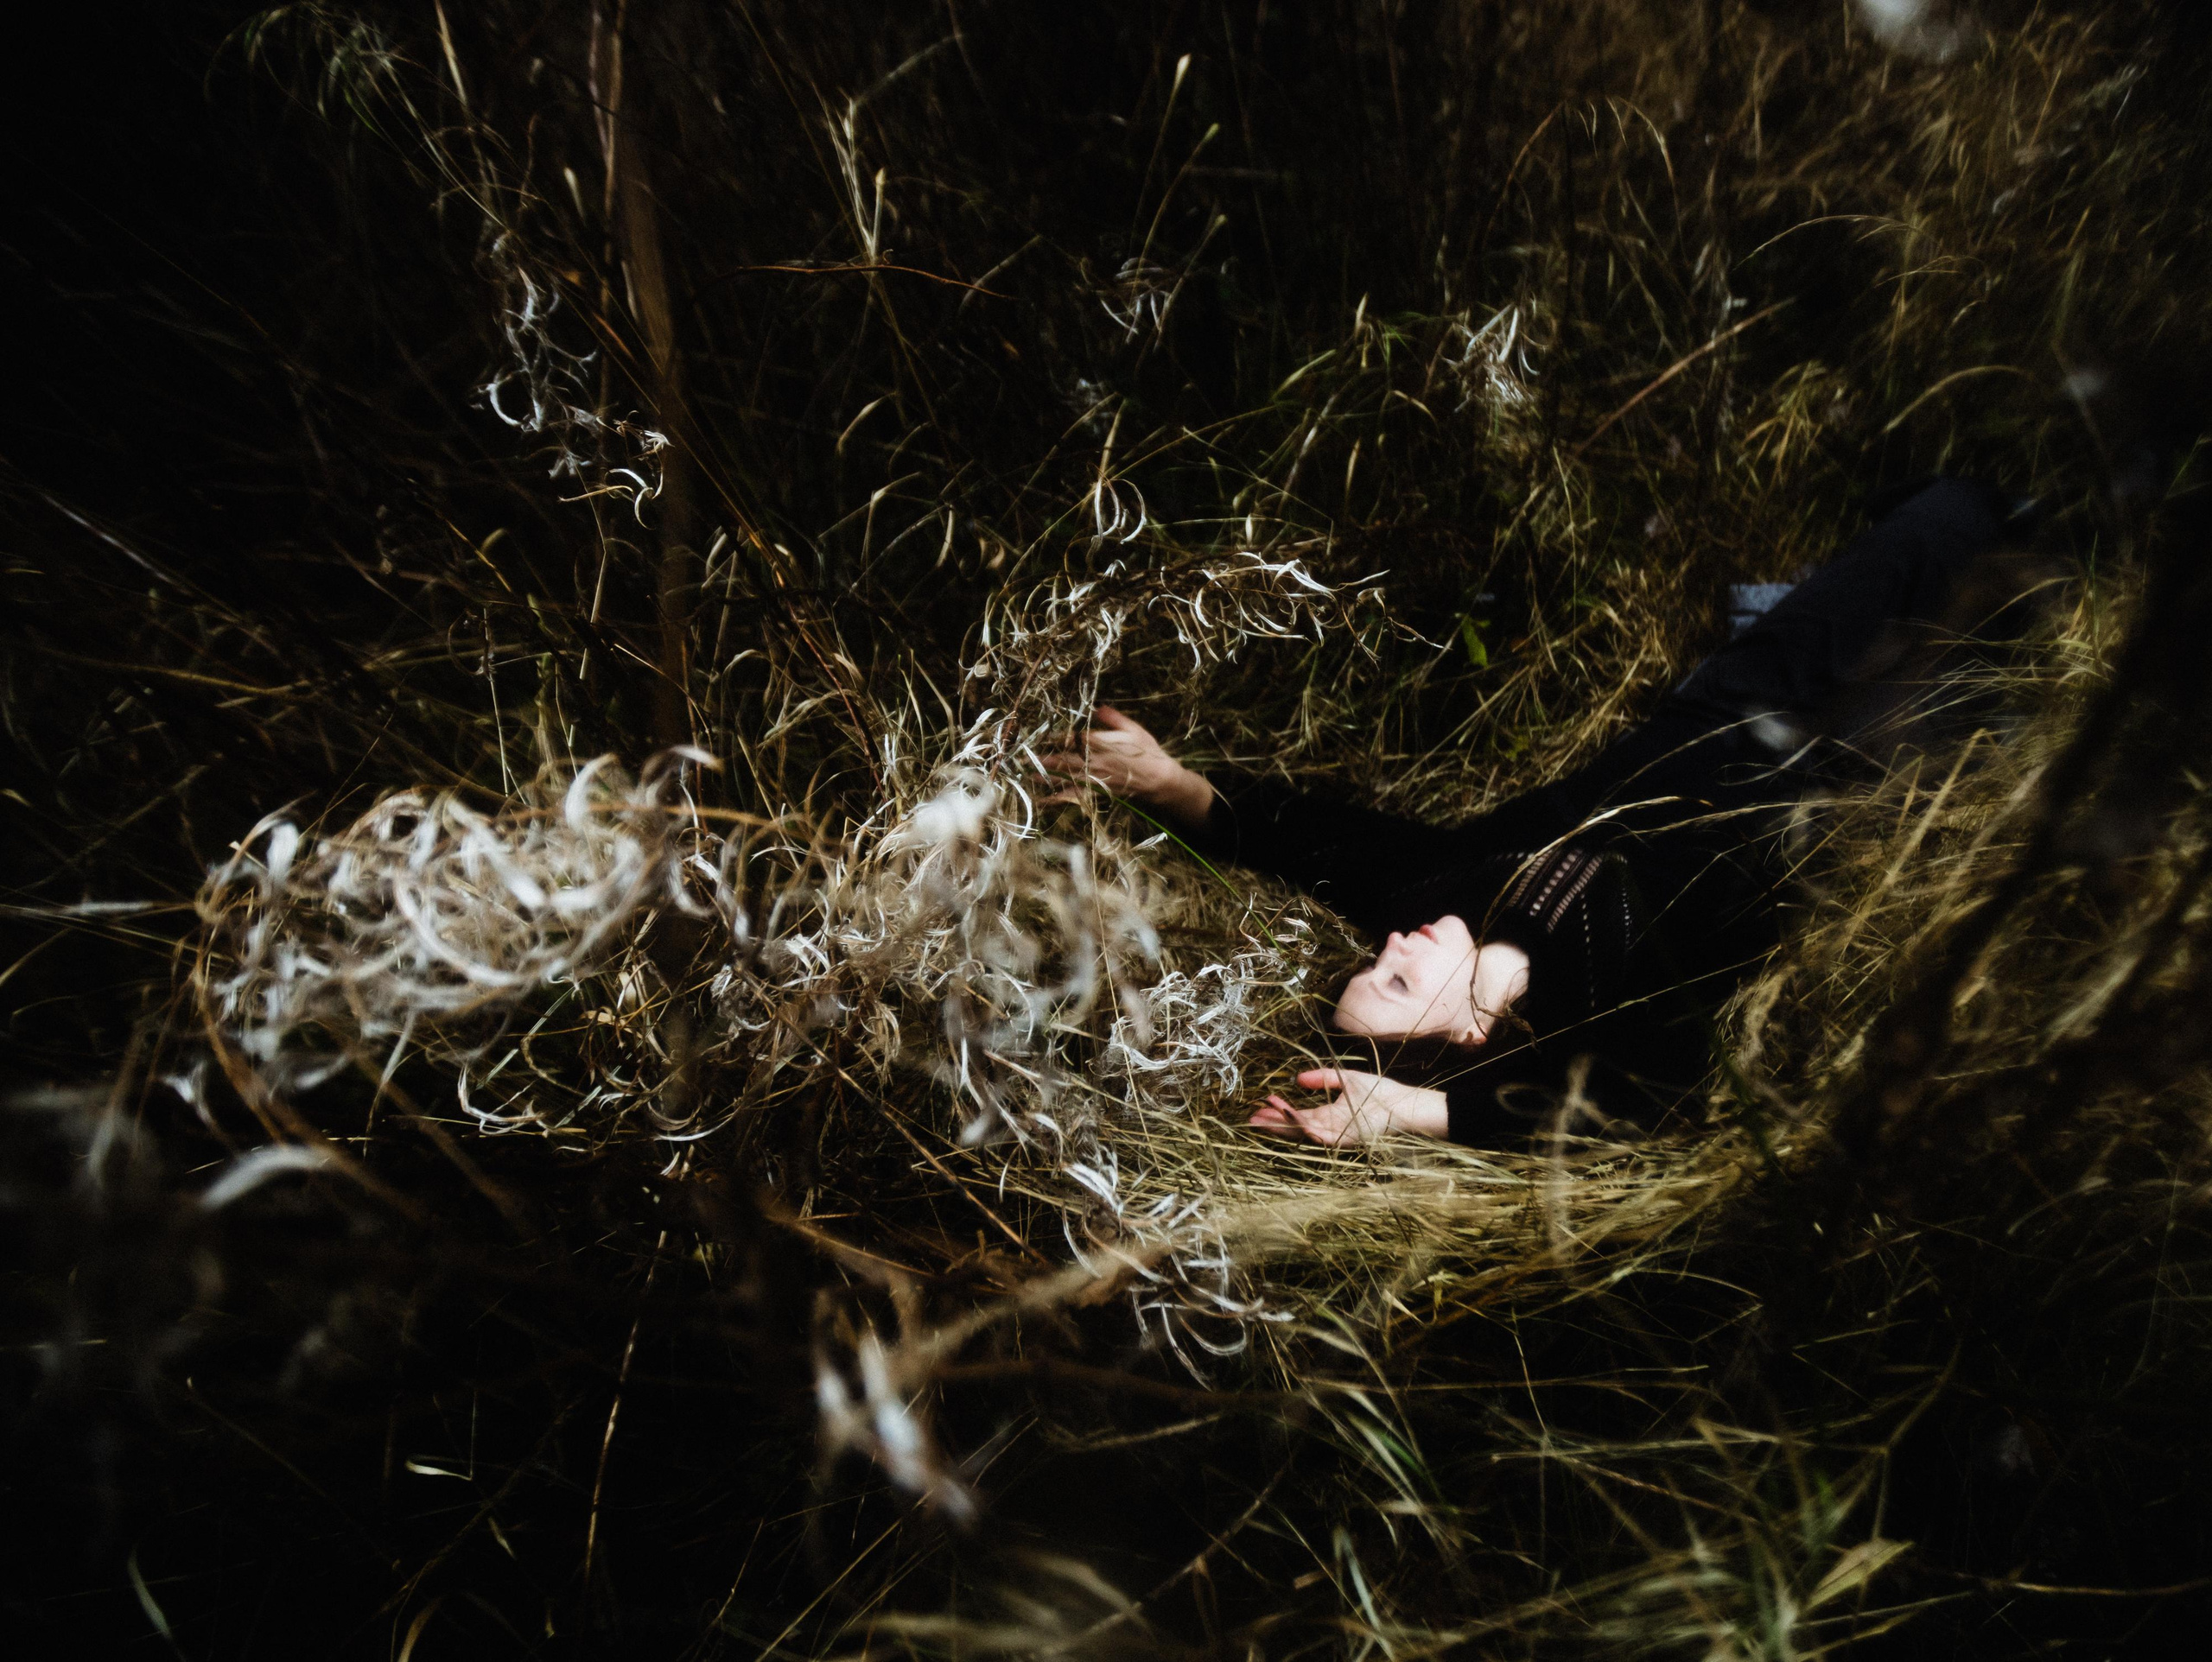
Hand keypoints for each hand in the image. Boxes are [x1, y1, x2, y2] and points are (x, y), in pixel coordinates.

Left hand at [1040, 706, 1214, 827]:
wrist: (1158, 779)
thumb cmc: (1147, 751)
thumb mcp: (1133, 729)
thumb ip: (1113, 718)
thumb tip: (1097, 707)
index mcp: (1103, 744)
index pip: (1076, 739)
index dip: (1059, 737)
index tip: (1045, 734)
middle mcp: (1096, 761)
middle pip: (1066, 758)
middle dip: (1046, 757)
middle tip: (1026, 755)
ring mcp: (1096, 778)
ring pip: (1067, 776)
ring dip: (1048, 776)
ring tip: (1030, 774)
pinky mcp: (1097, 790)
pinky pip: (1075, 794)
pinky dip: (1059, 797)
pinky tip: (1045, 798)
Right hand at [1248, 1068, 1449, 1146]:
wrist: (1405, 1105)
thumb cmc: (1381, 1093)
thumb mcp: (1346, 1079)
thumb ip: (1323, 1078)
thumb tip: (1297, 1079)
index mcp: (1329, 1117)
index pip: (1299, 1117)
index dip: (1281, 1112)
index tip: (1264, 1102)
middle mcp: (1329, 1129)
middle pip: (1295, 1129)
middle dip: (1274, 1124)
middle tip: (1251, 1118)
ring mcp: (1336, 1136)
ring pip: (1303, 1134)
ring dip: (1283, 1126)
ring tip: (1262, 1118)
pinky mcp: (1345, 1139)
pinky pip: (1319, 1136)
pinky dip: (1303, 1127)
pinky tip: (1289, 1118)